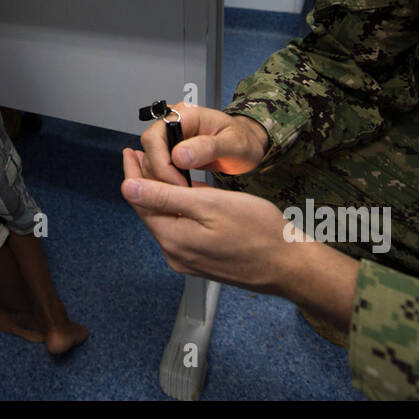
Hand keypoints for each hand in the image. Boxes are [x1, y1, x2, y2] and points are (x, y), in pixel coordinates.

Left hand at [120, 147, 292, 293]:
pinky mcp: (202, 262)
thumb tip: (129, 189)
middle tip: (139, 157)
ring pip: (165, 222)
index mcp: (173, 238)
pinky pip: (180, 232)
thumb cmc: (258, 231)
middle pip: (150, 212)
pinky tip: (181, 198)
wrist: (289, 266)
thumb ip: (166, 198)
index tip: (129, 153)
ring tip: (157, 171)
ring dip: (159, 196)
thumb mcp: (210, 204)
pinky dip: (175, 211)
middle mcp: (175, 254)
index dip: (133, 173)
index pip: (140, 200)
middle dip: (143, 183)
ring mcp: (188, 261)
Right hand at [137, 103, 268, 184]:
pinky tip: (181, 190)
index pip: (155, 137)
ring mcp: (170, 137)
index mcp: (185, 115)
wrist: (248, 144)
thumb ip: (208, 147)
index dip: (162, 163)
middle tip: (181, 191)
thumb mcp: (233, 144)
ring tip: (184, 192)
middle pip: (149, 149)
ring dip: (162, 179)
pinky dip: (166, 180)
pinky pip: (158, 166)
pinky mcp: (171, 150)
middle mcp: (173, 122)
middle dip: (161, 174)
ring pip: (150, 160)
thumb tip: (179, 156)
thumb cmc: (244, 140)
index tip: (178, 183)